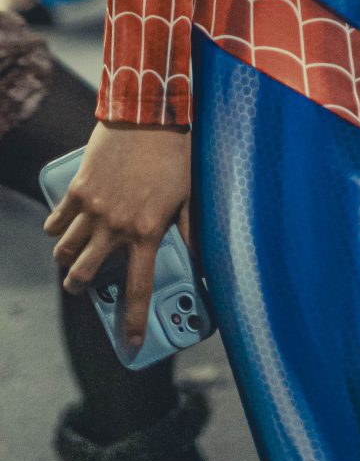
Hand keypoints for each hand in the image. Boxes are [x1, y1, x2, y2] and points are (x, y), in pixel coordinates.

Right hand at [44, 122, 191, 349]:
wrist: (148, 115)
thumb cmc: (175, 154)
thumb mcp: (189, 195)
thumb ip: (190, 231)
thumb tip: (201, 259)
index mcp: (147, 233)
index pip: (139, 289)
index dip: (134, 322)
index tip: (131, 345)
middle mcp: (116, 227)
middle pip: (85, 275)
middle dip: (80, 287)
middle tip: (83, 286)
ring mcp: (92, 209)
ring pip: (65, 250)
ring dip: (66, 259)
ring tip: (72, 257)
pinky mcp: (77, 190)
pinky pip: (57, 220)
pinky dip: (56, 227)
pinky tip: (62, 226)